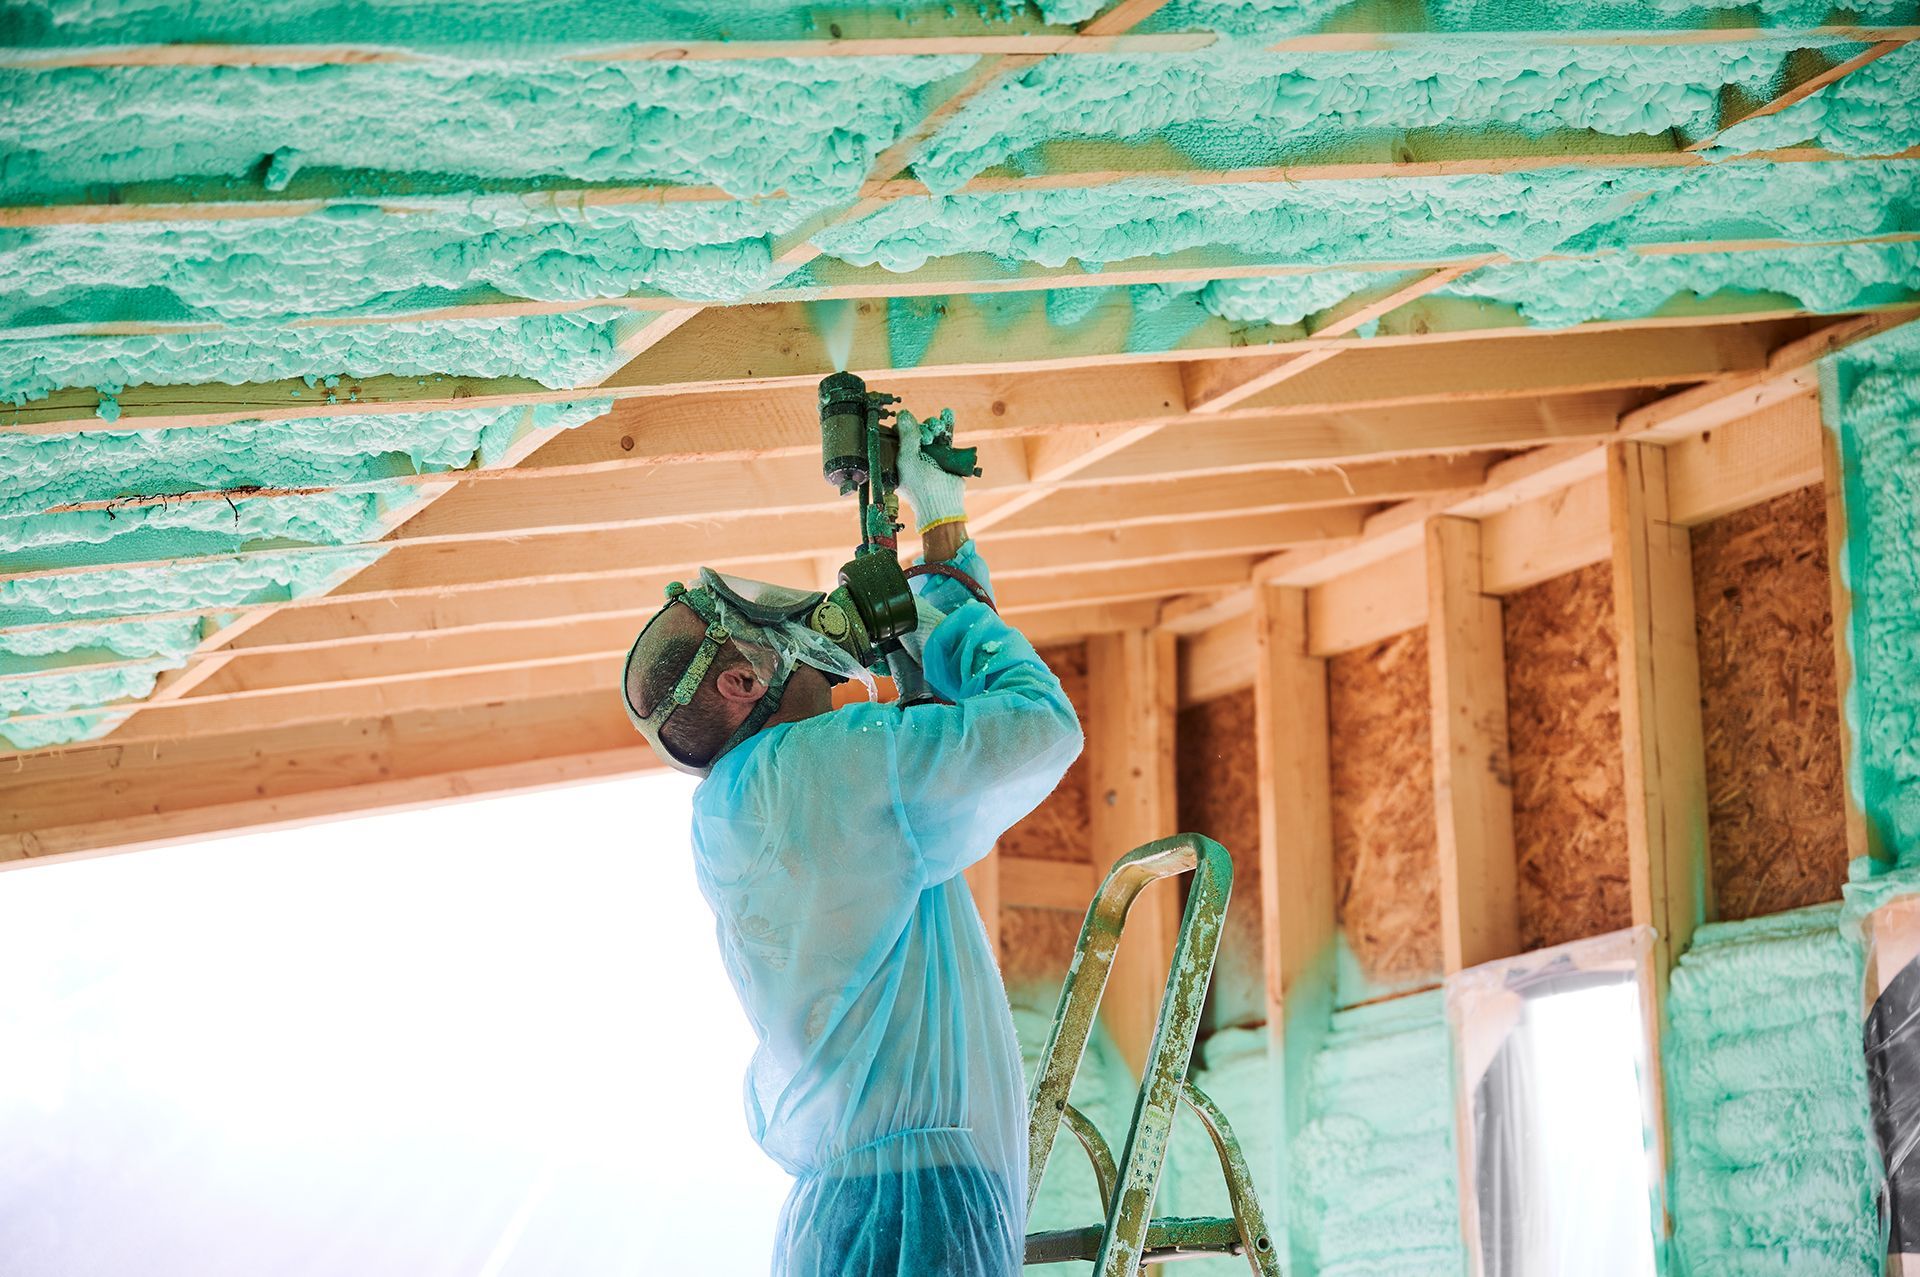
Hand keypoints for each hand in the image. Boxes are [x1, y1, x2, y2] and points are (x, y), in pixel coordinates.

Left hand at [896, 409, 966, 533]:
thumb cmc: (919, 486)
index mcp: (898, 459)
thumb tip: (903, 413)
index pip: (898, 435)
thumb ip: (907, 436)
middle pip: (916, 432)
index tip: (910, 425)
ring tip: (938, 425)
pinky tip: (948, 413)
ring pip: (931, 433)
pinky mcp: (945, 458)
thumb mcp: (907, 459)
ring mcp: (929, 457)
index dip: (904, 427)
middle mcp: (913, 457)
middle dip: (922, 429)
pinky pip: (945, 438)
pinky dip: (947, 426)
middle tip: (927, 436)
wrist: (942, 504)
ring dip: (934, 425)